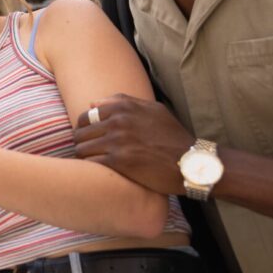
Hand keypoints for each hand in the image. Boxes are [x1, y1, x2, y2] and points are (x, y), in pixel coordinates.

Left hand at [73, 94, 194, 195]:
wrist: (192, 163)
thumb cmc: (173, 137)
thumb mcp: (153, 110)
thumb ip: (122, 102)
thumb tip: (92, 103)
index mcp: (123, 106)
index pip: (86, 116)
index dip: (85, 129)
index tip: (91, 138)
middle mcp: (118, 120)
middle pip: (80, 132)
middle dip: (83, 143)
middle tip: (91, 152)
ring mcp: (117, 141)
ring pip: (82, 148)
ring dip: (86, 157)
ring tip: (96, 163)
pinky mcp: (119, 161)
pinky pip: (91, 163)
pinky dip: (92, 168)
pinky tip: (102, 171)